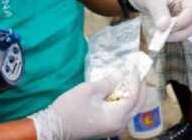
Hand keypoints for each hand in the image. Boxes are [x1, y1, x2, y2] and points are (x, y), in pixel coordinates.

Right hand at [29, 71, 144, 138]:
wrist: (53, 127)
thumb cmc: (69, 109)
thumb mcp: (89, 91)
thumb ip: (108, 82)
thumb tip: (121, 74)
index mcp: (116, 117)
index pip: (134, 95)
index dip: (135, 79)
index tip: (134, 64)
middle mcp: (119, 125)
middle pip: (137, 104)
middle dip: (138, 86)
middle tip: (137, 69)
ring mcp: (113, 127)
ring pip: (131, 108)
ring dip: (132, 92)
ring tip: (130, 76)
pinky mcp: (107, 125)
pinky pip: (122, 111)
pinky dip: (124, 98)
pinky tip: (119, 87)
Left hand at [122, 0, 191, 40]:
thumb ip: (158, 11)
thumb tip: (164, 27)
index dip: (183, 22)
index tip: (168, 27)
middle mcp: (186, 4)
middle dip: (180, 33)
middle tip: (162, 35)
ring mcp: (181, 14)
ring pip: (187, 31)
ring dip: (173, 36)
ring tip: (156, 34)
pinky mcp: (175, 22)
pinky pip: (177, 33)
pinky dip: (168, 36)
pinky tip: (155, 32)